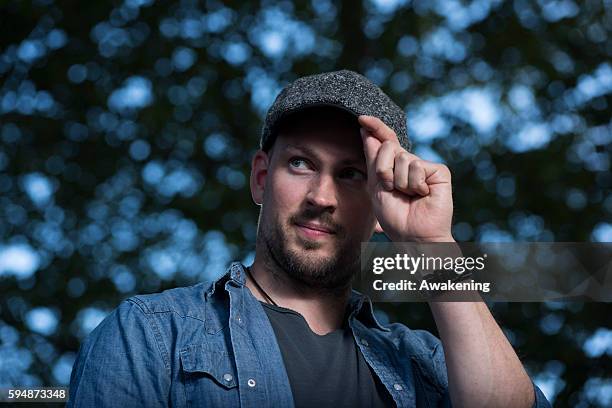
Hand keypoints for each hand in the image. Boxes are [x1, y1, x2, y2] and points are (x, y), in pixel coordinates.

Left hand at [359, 115, 453, 242]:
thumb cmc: (395, 217)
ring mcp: (424, 166)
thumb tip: (367, 132)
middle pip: (387, 147)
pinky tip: (422, 195)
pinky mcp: (438, 171)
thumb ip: (373, 160)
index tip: (361, 118)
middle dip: (383, 170)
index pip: (384, 141)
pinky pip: (416, 166)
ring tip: (408, 196)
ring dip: (399, 181)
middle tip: (391, 189)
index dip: (375, 128)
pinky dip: (414, 185)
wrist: (414, 236)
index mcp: (394, 166)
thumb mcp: (376, 187)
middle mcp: (410, 162)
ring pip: (402, 158)